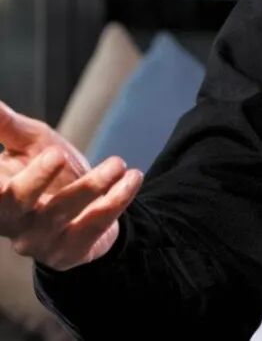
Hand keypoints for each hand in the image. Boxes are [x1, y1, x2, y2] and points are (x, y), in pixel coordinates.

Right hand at [0, 99, 142, 270]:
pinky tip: (133, 177)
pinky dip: (116, 200)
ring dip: (91, 184)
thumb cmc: (52, 170)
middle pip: (11, 203)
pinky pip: (94, 226)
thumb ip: (7, 126)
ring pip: (60, 212)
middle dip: (33, 179)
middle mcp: (10, 221)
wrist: (92, 206)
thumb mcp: (31, 144)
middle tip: (56, 153)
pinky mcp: (71, 251)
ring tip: (118, 162)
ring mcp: (39, 240)